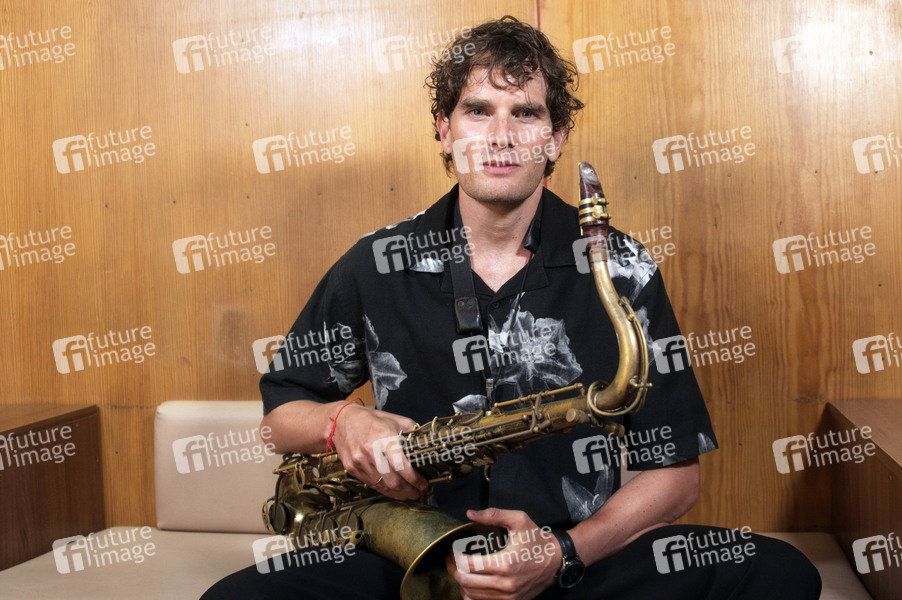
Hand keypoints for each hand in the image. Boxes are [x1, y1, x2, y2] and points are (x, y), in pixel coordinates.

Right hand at [331, 403, 428, 499]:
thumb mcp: (394, 419)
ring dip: (399, 494)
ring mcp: (359, 462)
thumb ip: (411, 431)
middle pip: (393, 481)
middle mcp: (370, 451)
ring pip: (383, 487)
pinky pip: (372, 485)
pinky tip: (394, 490)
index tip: (424, 484)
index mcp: (384, 437)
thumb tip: (427, 442)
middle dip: (410, 491)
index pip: (402, 465)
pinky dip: (385, 490)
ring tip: (410, 494)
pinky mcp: (352, 469)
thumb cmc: (370, 420)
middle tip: (420, 492)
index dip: (415, 479)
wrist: (340, 421)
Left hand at [446, 508, 561, 599]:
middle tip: (450, 560)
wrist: (557, 560)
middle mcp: (506, 583)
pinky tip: (471, 583)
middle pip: (466, 582)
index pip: (468, 565)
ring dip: (461, 583)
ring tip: (459, 570)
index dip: (455, 557)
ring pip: (472, 596)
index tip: (453, 550)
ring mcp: (509, 596)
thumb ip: (493, 515)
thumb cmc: (537, 539)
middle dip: (453, 569)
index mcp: (505, 563)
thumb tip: (470, 513)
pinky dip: (472, 595)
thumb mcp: (518, 520)